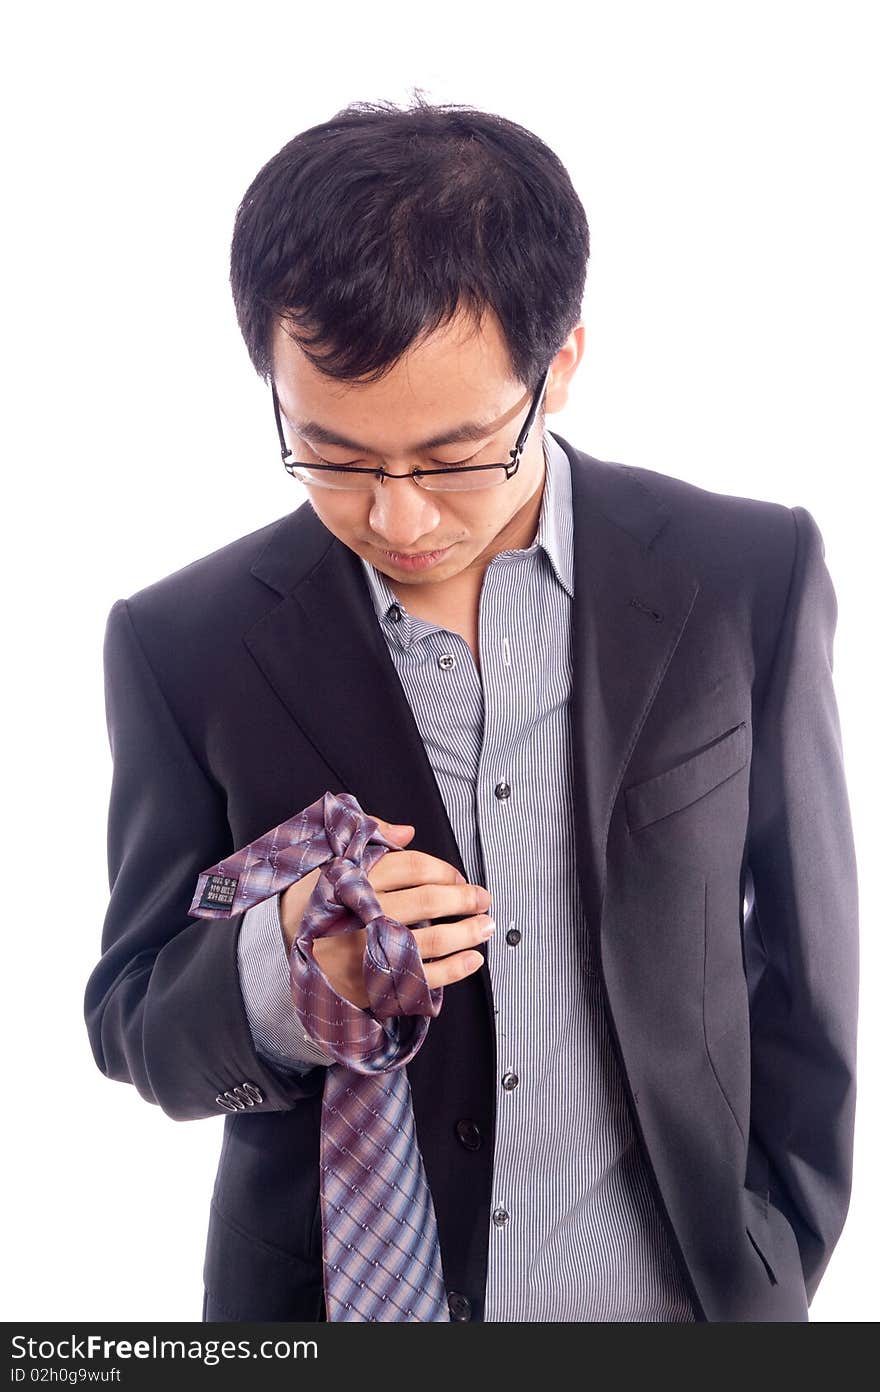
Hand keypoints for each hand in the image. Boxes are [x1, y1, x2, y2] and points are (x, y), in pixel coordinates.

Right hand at [278, 815, 492, 1009]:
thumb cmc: (308, 903)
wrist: (276, 951)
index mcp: (354, 879)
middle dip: (464, 898)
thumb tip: (407, 831)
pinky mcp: (370, 985)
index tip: (459, 876)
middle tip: (484, 898)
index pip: (412, 867)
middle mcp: (362, 914)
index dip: (444, 870)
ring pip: (430, 940)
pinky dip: (453, 971)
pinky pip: (421, 979)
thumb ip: (367, 838)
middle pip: (428, 900)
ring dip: (466, 932)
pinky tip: (472, 960)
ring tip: (486, 926)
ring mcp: (366, 951)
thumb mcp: (325, 860)